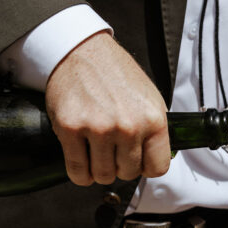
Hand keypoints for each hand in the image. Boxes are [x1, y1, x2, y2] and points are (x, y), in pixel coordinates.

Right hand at [45, 32, 169, 184]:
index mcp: (152, 119)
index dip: (145, 167)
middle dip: (120, 165)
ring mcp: (99, 128)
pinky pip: (78, 171)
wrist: (82, 51)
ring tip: (97, 151)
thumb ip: (154, 130)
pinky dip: (80, 173)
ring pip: (103, 175)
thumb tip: (156, 158)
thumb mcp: (149, 98)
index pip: (157, 168)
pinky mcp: (71, 129)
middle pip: (128, 173)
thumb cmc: (114, 73)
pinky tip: (82, 160)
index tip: (137, 160)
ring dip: (99, 169)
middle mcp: (128, 125)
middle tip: (112, 149)